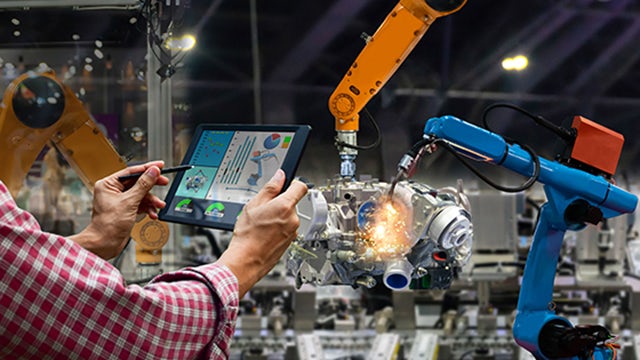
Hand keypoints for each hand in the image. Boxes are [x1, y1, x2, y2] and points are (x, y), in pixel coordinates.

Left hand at [70, 161, 169, 258]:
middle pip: (138, 182)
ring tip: (159, 205)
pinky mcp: (125, 210)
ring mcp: (120, 201)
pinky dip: (147, 208)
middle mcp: (113, 191)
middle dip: (152, 186)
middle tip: (164, 182)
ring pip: (141, 194)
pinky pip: (140, 204)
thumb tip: (152, 171)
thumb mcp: (129, 202)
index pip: (131, 171)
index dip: (147, 168)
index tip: (159, 165)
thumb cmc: (108, 225)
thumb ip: (143, 185)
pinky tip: (152, 213)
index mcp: (108, 184)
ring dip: (151, 200)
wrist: (105, 244)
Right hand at [218, 169, 307, 296]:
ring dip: (278, 217)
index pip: (300, 187)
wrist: (246, 260)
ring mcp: (293, 231)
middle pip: (292, 203)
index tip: (286, 184)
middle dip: (279, 203)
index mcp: (285, 206)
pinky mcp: (290, 241)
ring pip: (288, 217)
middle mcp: (293, 219)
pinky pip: (286, 229)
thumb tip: (279, 176)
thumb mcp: (253, 205)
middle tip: (263, 209)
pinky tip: (264, 233)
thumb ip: (269, 188)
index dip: (293, 183)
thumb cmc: (247, 236)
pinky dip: (278, 229)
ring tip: (262, 224)